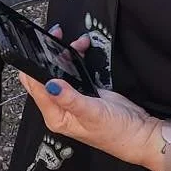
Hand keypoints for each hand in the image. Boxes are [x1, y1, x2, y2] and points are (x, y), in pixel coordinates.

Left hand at [19, 26, 162, 169]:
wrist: (139, 133)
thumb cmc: (116, 132)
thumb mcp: (92, 113)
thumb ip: (71, 99)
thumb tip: (50, 85)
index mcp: (56, 116)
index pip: (35, 88)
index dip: (32, 66)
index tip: (37, 47)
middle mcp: (59, 108)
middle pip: (43, 76)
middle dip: (47, 55)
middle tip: (55, 37)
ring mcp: (71, 98)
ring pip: (58, 70)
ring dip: (65, 54)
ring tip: (77, 42)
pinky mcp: (83, 91)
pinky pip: (72, 70)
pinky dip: (75, 58)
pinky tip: (82, 49)